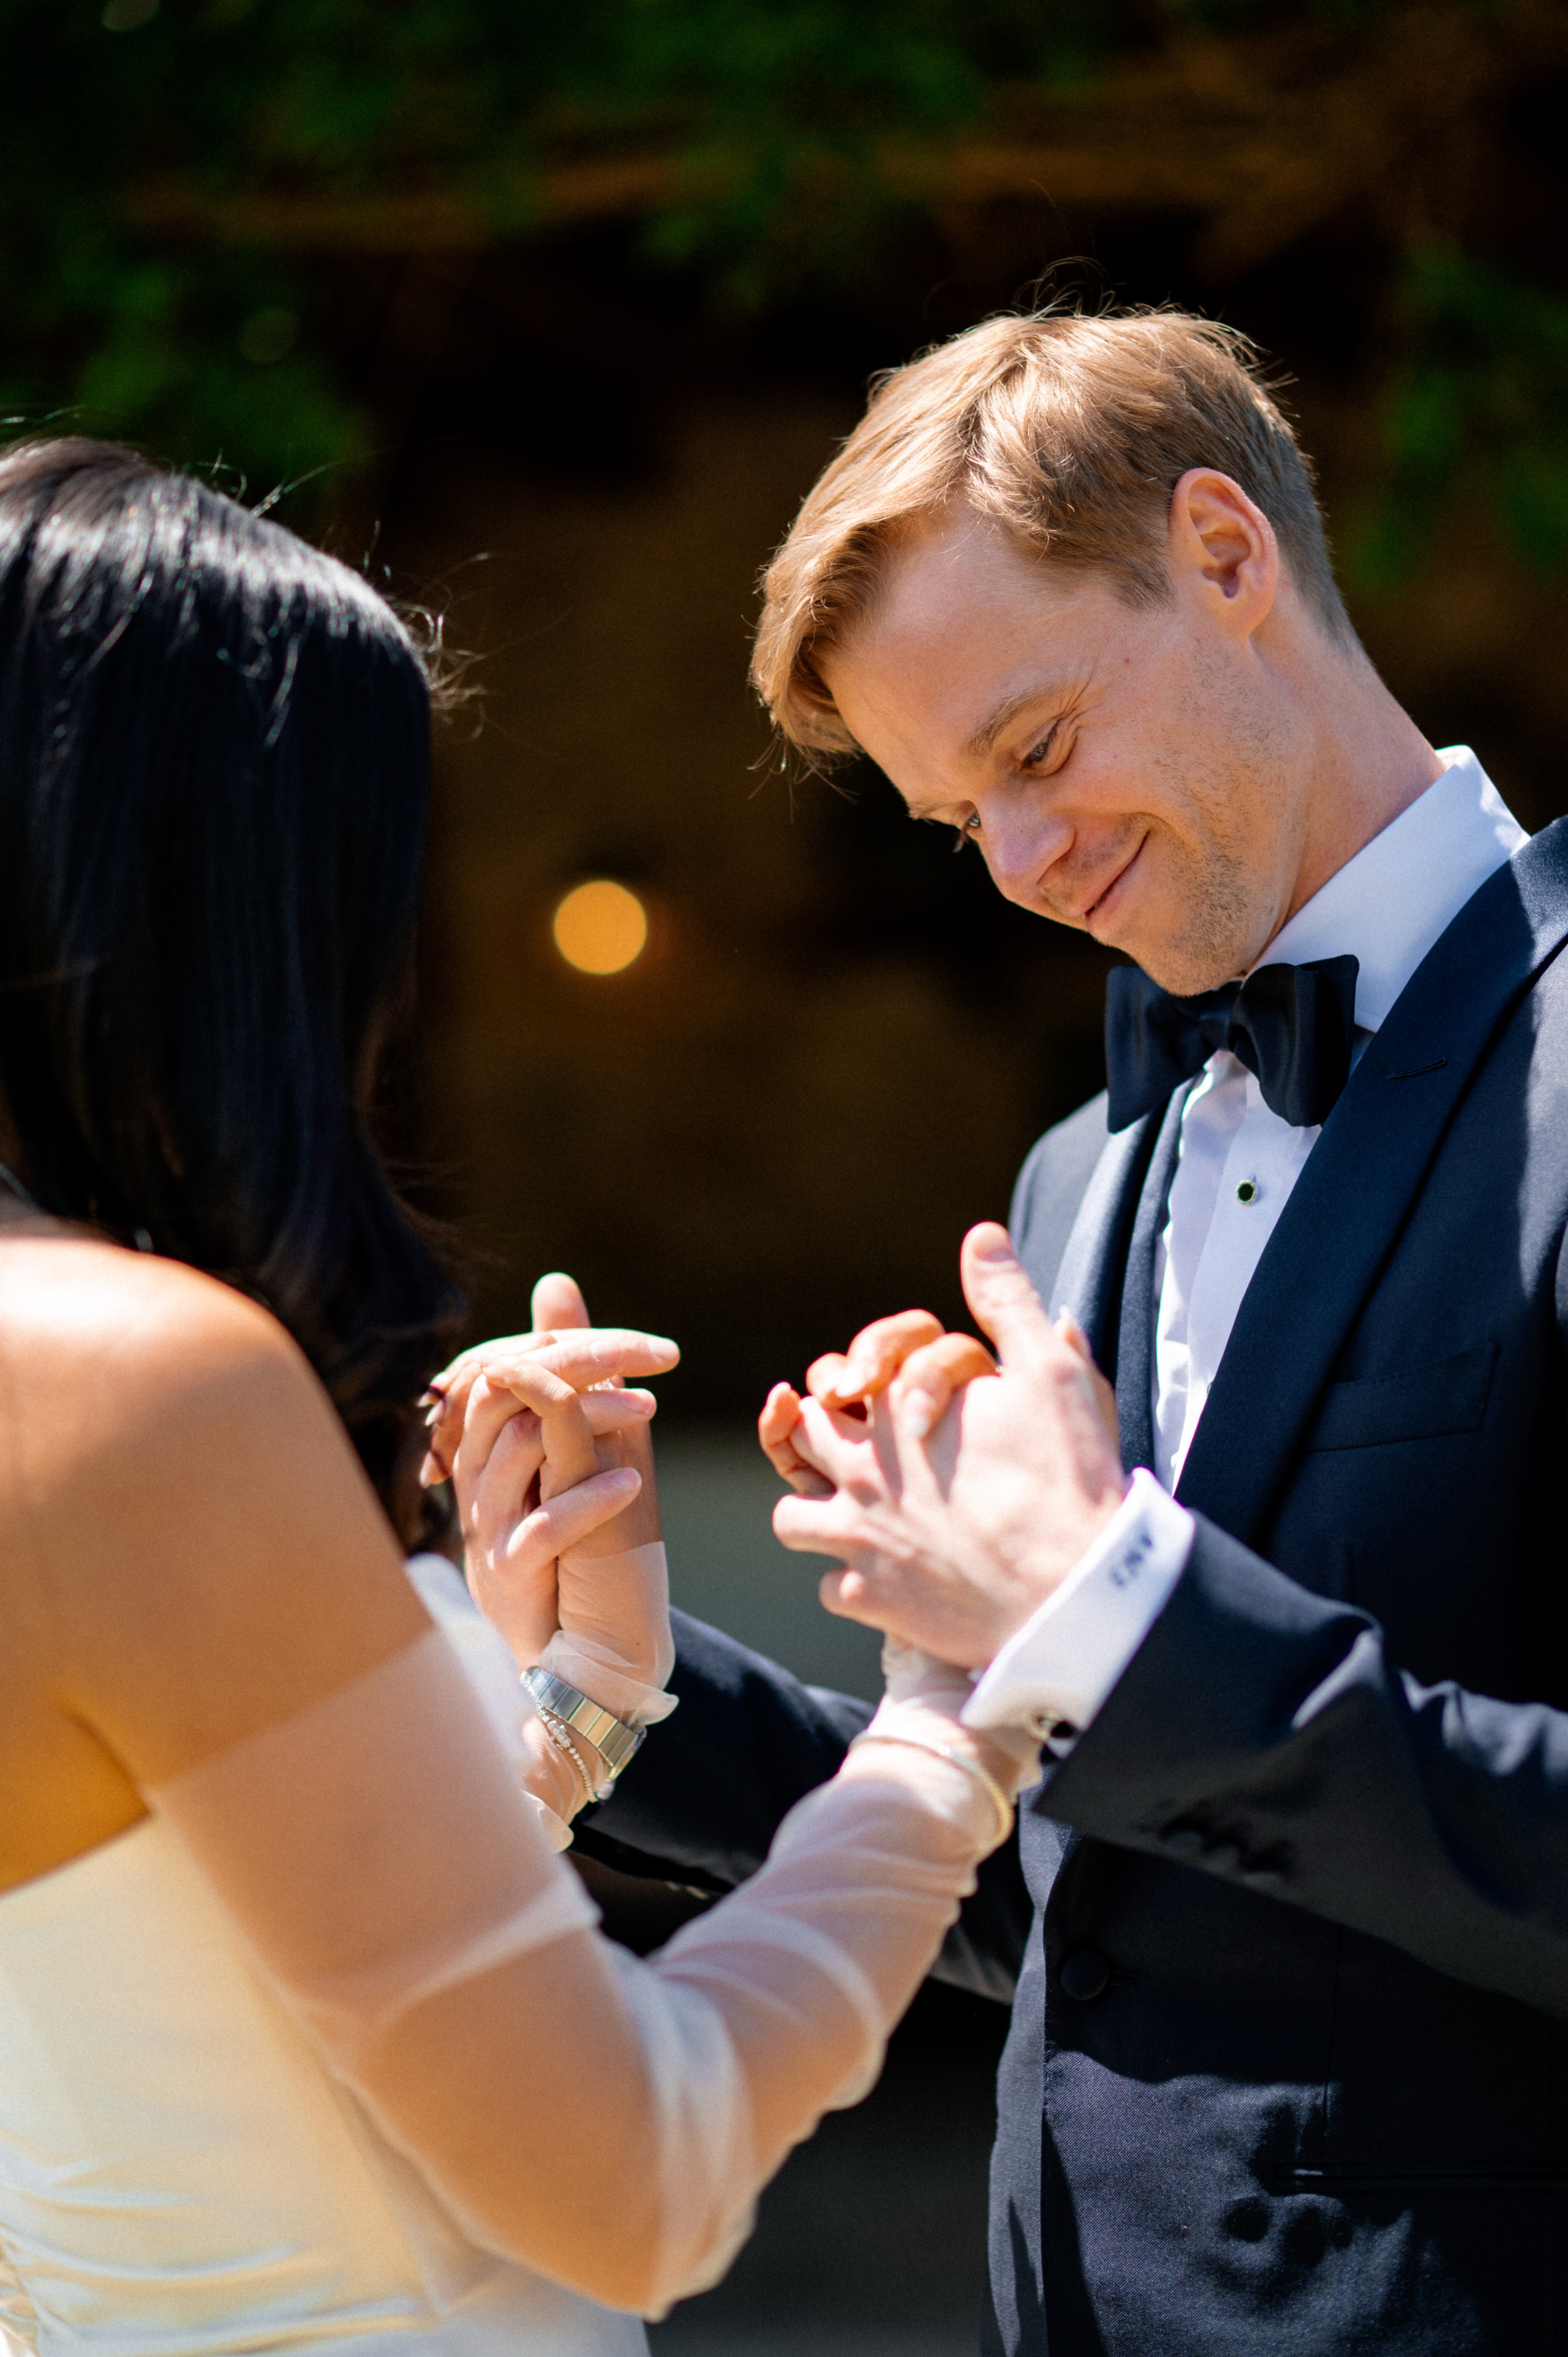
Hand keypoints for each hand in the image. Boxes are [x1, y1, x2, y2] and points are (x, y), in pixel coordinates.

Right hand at [444, 1274, 673, 1688]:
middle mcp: (478, 1479)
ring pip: (517, 1449)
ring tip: (648, 1411)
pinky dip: (587, 1499)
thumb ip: (574, 1378)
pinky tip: (631, 1484)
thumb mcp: (591, 1449)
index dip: (571, 1344)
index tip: (648, 1347)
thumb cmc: (594, 1548)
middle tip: (649, 1357)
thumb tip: (555, 1286)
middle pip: (502, 1393)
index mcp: (492, 1444)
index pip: (508, 1366)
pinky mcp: (510, 1576)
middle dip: (576, 1363)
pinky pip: (540, 1526)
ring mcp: (488, 1528)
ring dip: (589, 1420)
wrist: (594, 1652)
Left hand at [771, 1225, 1127, 1668]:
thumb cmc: (1067, 1479)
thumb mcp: (1049, 1371)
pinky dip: (850, 1581)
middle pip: (801, 1438)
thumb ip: (1008, 1300)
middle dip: (821, 1434)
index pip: (836, 1377)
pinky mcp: (869, 1600)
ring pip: (792, 1517)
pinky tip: (885, 1577)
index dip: (852, 1377)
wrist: (1075, 1593)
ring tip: (855, 1513)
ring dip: (817, 1511)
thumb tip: (981, 1235)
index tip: (873, 1391)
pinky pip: (829, 1587)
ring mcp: (857, 1539)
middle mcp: (859, 1471)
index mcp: (893, 1410)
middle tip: (859, 1442)